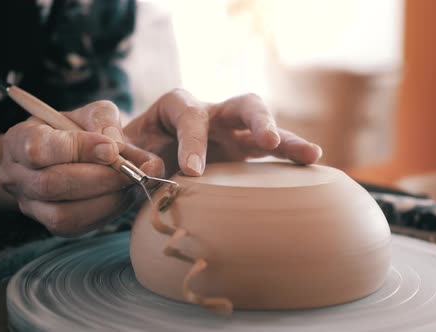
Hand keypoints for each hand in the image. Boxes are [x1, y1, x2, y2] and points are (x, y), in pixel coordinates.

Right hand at [0, 101, 162, 235]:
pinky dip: (106, 212)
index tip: (113, 148)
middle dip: (99, 178)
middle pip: (51, 184)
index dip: (79, 149)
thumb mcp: (90, 114)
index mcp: (19, 140)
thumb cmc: (82, 131)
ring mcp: (31, 205)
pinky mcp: (52, 226)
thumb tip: (117, 145)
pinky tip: (123, 196)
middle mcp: (16, 176)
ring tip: (131, 183)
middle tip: (132, 170)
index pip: (39, 149)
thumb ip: (103, 120)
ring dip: (105, 199)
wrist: (76, 158)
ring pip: (63, 213)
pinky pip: (77, 227)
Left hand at [124, 89, 321, 175]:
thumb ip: (125, 152)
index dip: (192, 140)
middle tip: (268, 139)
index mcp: (177, 107)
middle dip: (257, 119)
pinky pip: (271, 152)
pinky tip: (312, 168)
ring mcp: (232, 132)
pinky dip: (290, 157)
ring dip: (288, 138)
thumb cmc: (134, 154)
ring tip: (309, 155)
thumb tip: (135, 164)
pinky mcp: (244, 151)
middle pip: (241, 103)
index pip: (189, 113)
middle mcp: (211, 114)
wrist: (142, 161)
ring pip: (266, 126)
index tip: (192, 171)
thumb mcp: (123, 150)